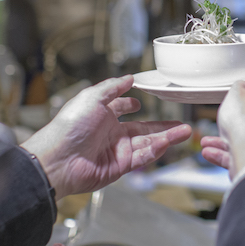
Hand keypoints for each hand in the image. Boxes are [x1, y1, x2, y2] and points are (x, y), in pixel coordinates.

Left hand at [20, 75, 191, 198]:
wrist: (59, 158)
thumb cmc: (69, 126)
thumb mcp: (92, 97)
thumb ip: (113, 88)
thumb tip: (129, 78)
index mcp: (101, 116)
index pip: (120, 109)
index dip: (131, 105)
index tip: (140, 101)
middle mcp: (110, 134)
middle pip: (142, 129)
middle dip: (163, 127)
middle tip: (181, 124)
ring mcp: (116, 151)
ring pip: (147, 144)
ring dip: (167, 138)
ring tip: (185, 132)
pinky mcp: (119, 167)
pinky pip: (141, 157)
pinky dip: (155, 150)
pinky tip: (166, 142)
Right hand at [200, 82, 244, 178]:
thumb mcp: (238, 93)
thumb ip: (239, 87)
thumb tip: (241, 86)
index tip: (235, 103)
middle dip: (232, 123)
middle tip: (221, 121)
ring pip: (244, 141)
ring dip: (222, 141)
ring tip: (207, 141)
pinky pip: (240, 156)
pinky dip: (223, 155)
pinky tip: (209, 152)